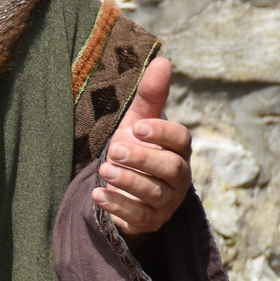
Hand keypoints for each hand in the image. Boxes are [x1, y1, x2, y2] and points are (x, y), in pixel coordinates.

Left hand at [94, 57, 191, 236]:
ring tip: (104, 170)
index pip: (181, 139)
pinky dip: (118, 206)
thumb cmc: (135, 146)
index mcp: (178, 148)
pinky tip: (98, 195)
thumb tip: (162, 59)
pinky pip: (139, 217)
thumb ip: (151, 95)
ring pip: (156, 194)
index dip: (162, 133)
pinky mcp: (149, 221)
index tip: (137, 126)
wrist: (122, 186)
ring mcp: (166, 202)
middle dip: (143, 159)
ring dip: (129, 181)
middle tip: (114, 149)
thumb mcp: (137, 120)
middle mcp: (178, 176)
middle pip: (171, 169)